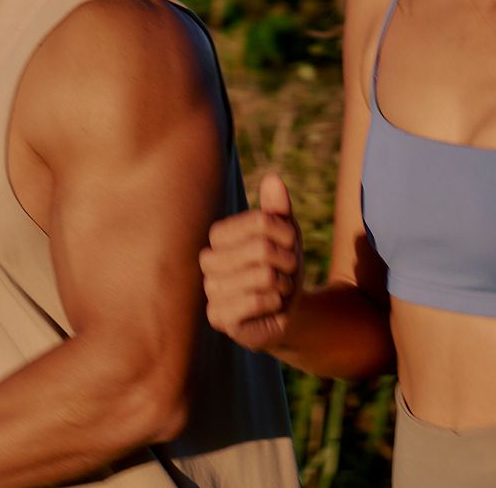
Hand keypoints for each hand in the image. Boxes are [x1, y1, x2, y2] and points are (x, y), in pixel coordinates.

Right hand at [200, 173, 302, 351]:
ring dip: (282, 284)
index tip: (287, 246)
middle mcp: (208, 260)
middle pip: (262, 248)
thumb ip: (278, 209)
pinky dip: (274, 303)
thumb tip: (273, 178)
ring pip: (263, 275)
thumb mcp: (285, 235)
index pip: (260, 221)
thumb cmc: (281, 268)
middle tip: (283, 272)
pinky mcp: (217, 317)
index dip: (285, 233)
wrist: (285, 311)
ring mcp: (210, 290)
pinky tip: (268, 307)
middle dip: (286, 262)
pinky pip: (257, 301)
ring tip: (276, 290)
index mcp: (219, 235)